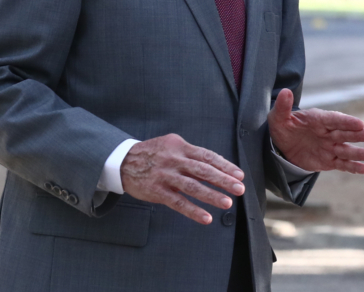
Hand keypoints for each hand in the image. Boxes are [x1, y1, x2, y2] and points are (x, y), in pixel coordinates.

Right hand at [119, 133, 245, 224]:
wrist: (123, 161)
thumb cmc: (154, 154)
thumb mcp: (172, 145)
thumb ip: (191, 154)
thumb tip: (216, 166)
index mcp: (181, 147)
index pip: (208, 156)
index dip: (225, 166)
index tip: (239, 175)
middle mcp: (174, 160)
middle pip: (203, 170)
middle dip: (223, 180)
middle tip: (240, 189)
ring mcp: (165, 176)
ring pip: (192, 186)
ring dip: (211, 195)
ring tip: (227, 203)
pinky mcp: (157, 191)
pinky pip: (177, 202)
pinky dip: (192, 211)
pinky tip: (206, 218)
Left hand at [267, 88, 363, 172]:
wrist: (281, 145)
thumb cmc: (282, 127)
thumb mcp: (278, 117)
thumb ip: (283, 106)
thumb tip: (285, 92)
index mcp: (318, 119)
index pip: (333, 120)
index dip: (346, 121)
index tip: (359, 123)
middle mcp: (328, 133)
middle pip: (345, 134)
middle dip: (358, 135)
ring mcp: (330, 147)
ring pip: (347, 150)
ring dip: (360, 152)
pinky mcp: (328, 161)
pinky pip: (342, 164)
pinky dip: (353, 167)